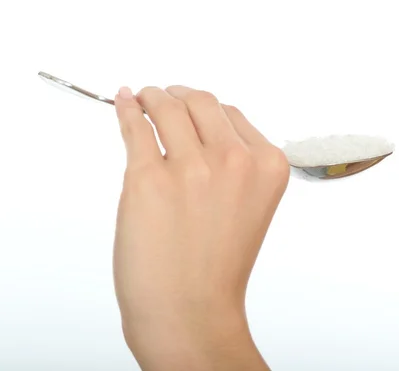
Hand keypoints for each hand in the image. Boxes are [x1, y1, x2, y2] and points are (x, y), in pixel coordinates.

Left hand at [112, 86, 288, 370]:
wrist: (191, 309)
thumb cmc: (218, 265)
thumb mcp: (250, 206)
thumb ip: (235, 164)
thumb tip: (195, 123)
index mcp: (268, 166)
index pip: (233, 115)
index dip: (208, 108)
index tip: (192, 105)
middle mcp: (235, 161)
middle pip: (202, 101)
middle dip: (180, 95)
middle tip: (164, 95)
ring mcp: (191, 168)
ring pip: (166, 107)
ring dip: (152, 96)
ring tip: (143, 97)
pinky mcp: (148, 178)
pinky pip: (134, 126)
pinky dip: (125, 107)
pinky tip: (124, 100)